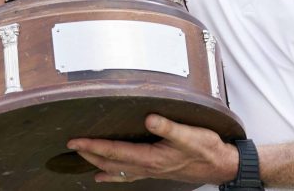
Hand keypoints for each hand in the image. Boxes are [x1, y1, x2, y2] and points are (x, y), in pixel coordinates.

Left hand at [67, 114, 237, 184]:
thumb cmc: (207, 148)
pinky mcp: (157, 170)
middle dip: (90, 154)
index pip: (116, 151)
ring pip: (119, 171)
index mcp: (153, 157)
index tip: (77, 140)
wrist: (221, 165)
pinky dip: (114, 175)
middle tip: (72, 146)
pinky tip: (106, 175)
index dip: (95, 146)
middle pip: (112, 163)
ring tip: (82, 160)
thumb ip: (170, 126)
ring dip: (99, 164)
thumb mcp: (191, 134)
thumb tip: (150, 118)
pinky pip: (129, 175)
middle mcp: (149, 167)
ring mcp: (152, 171)